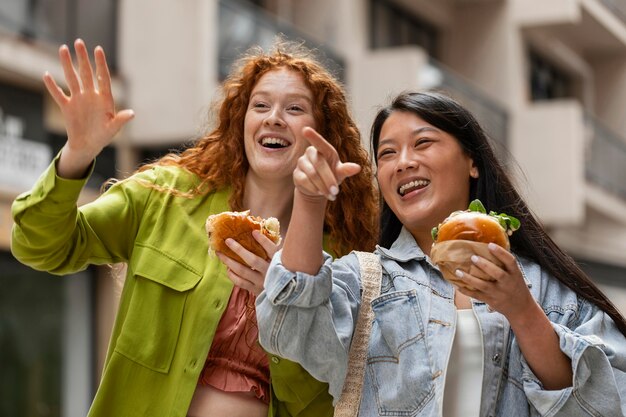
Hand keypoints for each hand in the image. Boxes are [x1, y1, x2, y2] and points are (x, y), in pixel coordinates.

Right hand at [44, 39, 133, 177]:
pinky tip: (46, 74)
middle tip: (79, 42)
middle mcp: (91, 95)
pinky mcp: (67, 107)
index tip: (98, 49)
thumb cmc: (103, 136)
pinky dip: (52, 86)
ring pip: (71, 78)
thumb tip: (132, 113)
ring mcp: (78, 99)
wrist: (88, 145)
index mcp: (104, 98)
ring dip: (67, 64)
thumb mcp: (113, 129)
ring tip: (63, 48)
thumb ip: (121, 120)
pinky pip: (58, 94)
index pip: (102, 77)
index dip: (100, 64)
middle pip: (86, 73)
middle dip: (83, 58)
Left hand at [216, 230, 280, 294]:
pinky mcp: (255, 290)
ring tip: (220, 254)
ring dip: (229, 262)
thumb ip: (273, 249)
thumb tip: (257, 233)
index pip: (271, 249)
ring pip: (243, 271)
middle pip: (252, 260)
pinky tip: (228, 269)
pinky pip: (240, 282)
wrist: (284, 294)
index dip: (263, 241)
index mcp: (279, 262)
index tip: (253, 232)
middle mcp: (270, 272)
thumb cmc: (282, 272)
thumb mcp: (282, 259)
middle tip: (227, 240)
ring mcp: (262, 282)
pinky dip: (232, 275)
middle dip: (238, 249)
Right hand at [294, 127, 361, 201]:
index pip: (319, 142)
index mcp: (324, 149)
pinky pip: (304, 180)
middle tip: (336, 192)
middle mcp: (311, 153)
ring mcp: (301, 162)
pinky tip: (319, 192)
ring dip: (322, 186)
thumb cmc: (331, 175)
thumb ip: (347, 169)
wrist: (319, 189)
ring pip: (312, 174)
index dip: (313, 136)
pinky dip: (314, 189)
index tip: (305, 130)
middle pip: (319, 164)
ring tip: (330, 194)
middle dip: (328, 179)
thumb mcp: (340, 172)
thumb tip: (358, 168)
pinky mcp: (296, 174)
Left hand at [455, 243, 534, 318]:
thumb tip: (488, 247)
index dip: (500, 253)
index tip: (490, 245)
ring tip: (458, 271)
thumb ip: (504, 264)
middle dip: (485, 265)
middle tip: (473, 257)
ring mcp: (498, 293)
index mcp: (515, 274)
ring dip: (469, 279)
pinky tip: (457, 285)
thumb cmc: (516, 286)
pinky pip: (476, 296)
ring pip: (483, 285)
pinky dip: (466, 291)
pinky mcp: (490, 301)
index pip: (510, 261)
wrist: (521, 308)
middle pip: (497, 274)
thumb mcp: (515, 274)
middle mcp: (507, 283)